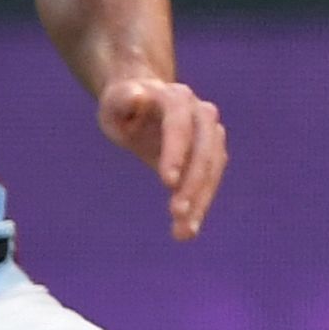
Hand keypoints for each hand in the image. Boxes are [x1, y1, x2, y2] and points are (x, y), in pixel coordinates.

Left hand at [98, 76, 226, 239]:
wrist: (142, 105)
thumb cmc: (123, 106)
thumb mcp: (115, 102)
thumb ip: (124, 100)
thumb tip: (138, 96)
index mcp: (176, 98)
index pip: (179, 126)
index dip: (175, 152)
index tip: (166, 183)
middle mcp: (201, 113)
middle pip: (204, 149)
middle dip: (193, 182)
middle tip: (177, 213)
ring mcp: (211, 134)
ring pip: (213, 169)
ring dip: (201, 201)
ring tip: (184, 232)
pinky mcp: (213, 155)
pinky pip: (211, 181)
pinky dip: (201, 205)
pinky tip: (186, 229)